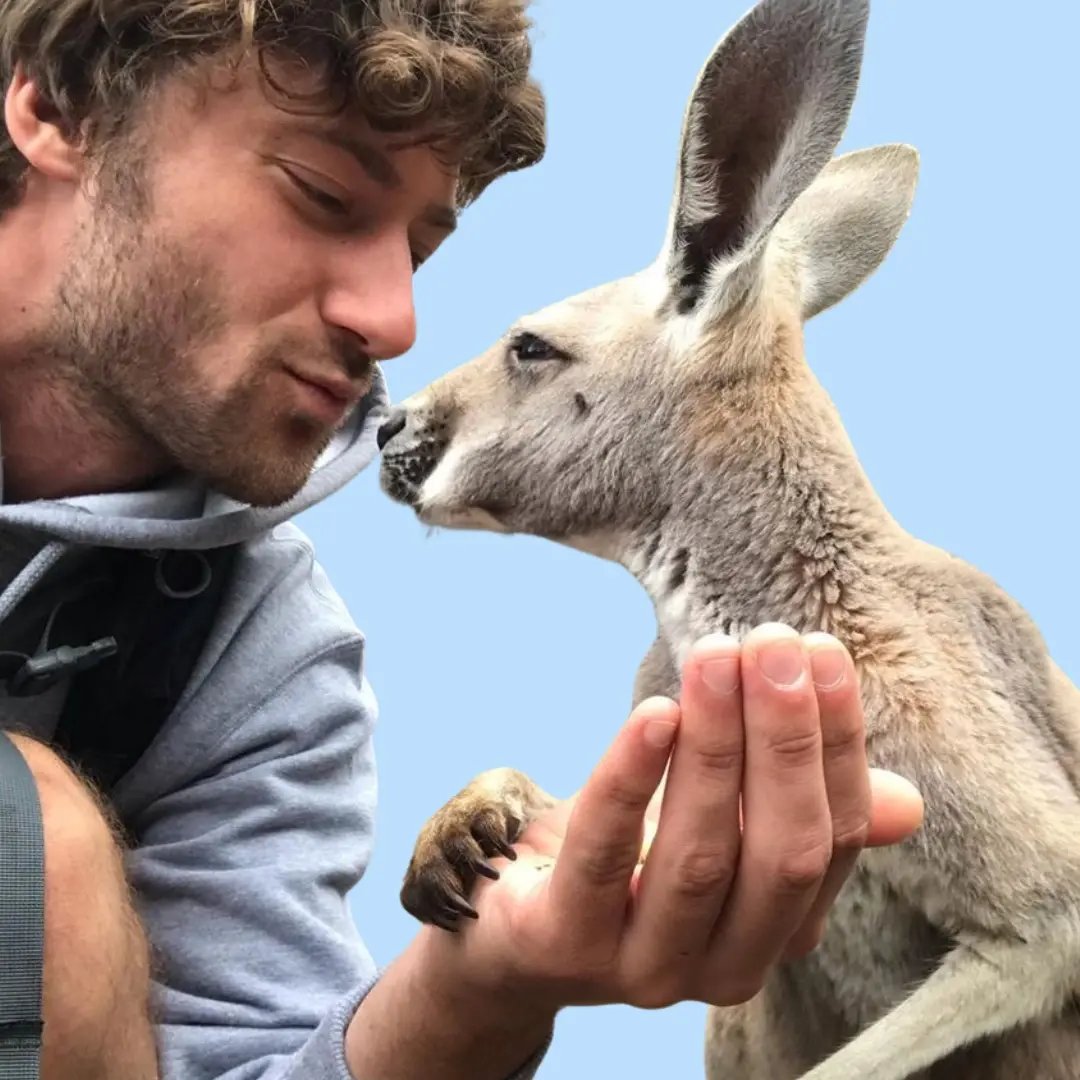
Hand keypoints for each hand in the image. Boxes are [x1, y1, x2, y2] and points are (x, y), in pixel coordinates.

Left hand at [433, 623, 922, 1012]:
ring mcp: (645, 966)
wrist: (521, 919)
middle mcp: (727, 966)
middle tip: (773, 642)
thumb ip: (801, 811)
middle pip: (781, 851)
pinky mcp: (563, 942)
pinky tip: (654, 713)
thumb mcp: (728, 830)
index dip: (835, 743)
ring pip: (700, 853)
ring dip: (715, 745)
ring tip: (716, 657)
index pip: (832, 836)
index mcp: (779, 932)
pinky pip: (602, 853)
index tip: (821, 653)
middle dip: (785, 738)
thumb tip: (906, 803)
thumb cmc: (639, 858)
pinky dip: (631, 778)